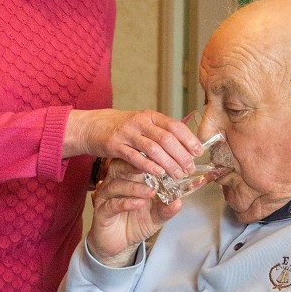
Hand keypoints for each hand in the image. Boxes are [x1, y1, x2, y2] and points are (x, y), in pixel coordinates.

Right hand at [64, 108, 201, 180]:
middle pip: (167, 139)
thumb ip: (160, 132)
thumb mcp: (142, 124)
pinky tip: (159, 174)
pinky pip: (135, 157)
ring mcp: (127, 133)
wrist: (92, 126)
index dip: (188, 139)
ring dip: (168, 163)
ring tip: (178, 175)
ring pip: (153, 149)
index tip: (198, 152)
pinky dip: (148, 166)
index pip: (175, 126)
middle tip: (190, 169)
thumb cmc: (121, 129)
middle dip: (181, 155)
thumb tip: (185, 144)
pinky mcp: (115, 145)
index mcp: (150, 116)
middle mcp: (140, 122)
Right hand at [86, 157, 182, 265]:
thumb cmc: (136, 224)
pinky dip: (126, 203)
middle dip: (138, 165)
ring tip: (151, 192)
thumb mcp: (156, 216)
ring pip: (117, 185)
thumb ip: (166, 208)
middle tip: (156, 169)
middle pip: (121, 166)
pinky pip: (112, 204)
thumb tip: (179, 201)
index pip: (135, 162)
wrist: (120, 245)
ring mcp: (106, 197)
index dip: (148, 158)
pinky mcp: (101, 212)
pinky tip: (138, 204)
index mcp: (128, 178)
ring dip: (135, 188)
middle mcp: (115, 183)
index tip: (164, 159)